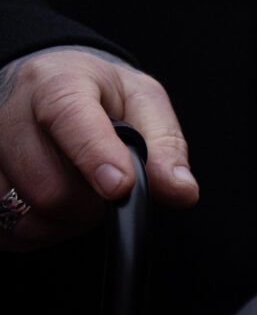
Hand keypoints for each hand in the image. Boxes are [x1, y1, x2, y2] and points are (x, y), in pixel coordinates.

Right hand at [0, 47, 194, 251]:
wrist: (46, 82)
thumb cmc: (99, 93)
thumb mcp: (143, 100)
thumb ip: (165, 144)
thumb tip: (180, 190)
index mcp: (58, 84)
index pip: (69, 120)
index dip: (95, 158)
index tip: (119, 186)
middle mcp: (10, 116)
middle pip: (48, 186)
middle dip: (92, 203)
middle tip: (110, 186)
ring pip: (25, 216)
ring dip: (66, 220)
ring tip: (81, 190)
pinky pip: (7, 232)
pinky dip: (39, 231)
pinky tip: (53, 207)